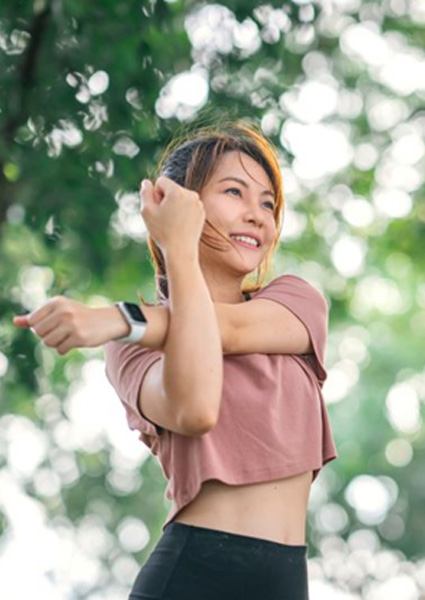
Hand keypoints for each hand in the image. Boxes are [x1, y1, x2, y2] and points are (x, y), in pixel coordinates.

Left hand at [12, 297, 126, 354]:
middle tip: (61, 332)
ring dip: (56, 343)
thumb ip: (36, 317)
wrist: (107, 321)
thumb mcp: (58, 311)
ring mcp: (72, 324)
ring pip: (48, 342)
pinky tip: (75, 341)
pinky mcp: (79, 337)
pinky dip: (65, 349)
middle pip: (39, 333)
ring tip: (68, 336)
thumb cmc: (78, 316)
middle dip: (47, 336)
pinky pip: (60, 350)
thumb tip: (15, 322)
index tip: (52, 325)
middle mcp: (63, 311)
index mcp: (57, 302)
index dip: (40, 327)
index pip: (33, 321)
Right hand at [140, 175, 205, 255]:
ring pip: (180, 197)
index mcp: (177, 191)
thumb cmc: (162, 232)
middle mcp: (191, 194)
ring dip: (174, 206)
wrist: (181, 251)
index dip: (155, 195)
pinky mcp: (202, 212)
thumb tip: (147, 182)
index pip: (161, 181)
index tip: (158, 210)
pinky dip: (183, 212)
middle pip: (171, 189)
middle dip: (165, 199)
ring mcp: (198, 203)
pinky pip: (188, 206)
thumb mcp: (147, 211)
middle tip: (165, 218)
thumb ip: (145, 193)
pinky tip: (180, 225)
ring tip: (173, 223)